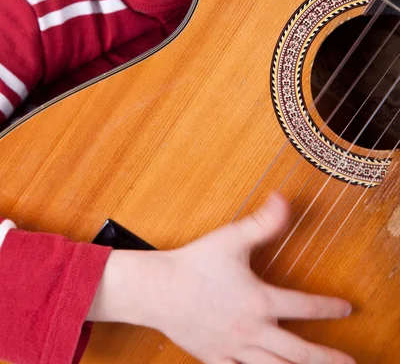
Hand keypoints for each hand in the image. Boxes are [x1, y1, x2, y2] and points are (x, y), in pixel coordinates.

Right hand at [152, 193, 354, 363]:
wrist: (158, 290)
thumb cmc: (194, 263)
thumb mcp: (232, 238)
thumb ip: (262, 222)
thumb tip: (283, 200)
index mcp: (260, 301)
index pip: (305, 306)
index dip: (329, 308)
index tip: (346, 309)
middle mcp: (253, 330)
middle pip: (299, 351)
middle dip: (327, 357)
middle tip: (349, 362)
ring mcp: (235, 348)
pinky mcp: (216, 358)